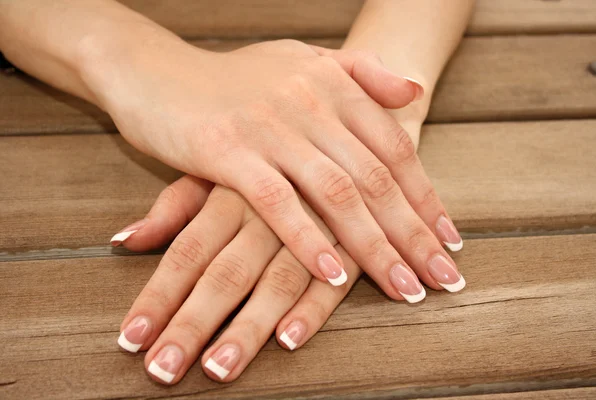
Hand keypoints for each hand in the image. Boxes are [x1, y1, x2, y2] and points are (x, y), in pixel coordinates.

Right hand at [88, 37, 462, 299]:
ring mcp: (270, 127)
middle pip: (377, 179)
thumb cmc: (233, 76)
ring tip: (403, 288)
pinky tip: (333, 274)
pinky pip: (278, 203)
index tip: (450, 242)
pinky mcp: (227, 151)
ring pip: (337, 194)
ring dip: (374, 247)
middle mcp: (311, 103)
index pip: (396, 148)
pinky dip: (308, 239)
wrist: (156, 68)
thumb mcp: (302, 61)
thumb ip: (361, 74)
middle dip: (414, 234)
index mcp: (334, 84)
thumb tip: (415, 90)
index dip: (427, 198)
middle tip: (443, 280)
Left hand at [114, 171, 463, 383]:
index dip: (157, 297)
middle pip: (224, 273)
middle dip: (193, 324)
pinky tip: (289, 339)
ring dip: (247, 328)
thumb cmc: (272, 141)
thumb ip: (176, 203)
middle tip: (163, 370)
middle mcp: (266, 207)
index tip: (131, 340)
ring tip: (219, 370)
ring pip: (275, 280)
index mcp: (231, 189)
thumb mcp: (220, 162)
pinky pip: (333, 274)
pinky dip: (313, 306)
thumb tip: (124, 240)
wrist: (345, 107)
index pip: (186, 252)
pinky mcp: (349, 233)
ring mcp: (311, 221)